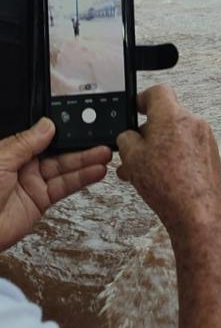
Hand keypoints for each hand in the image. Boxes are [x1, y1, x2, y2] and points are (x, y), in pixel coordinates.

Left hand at [0, 118, 110, 251]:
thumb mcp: (0, 159)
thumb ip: (26, 143)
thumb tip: (46, 125)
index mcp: (10, 151)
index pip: (42, 137)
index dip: (62, 132)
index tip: (80, 125)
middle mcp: (22, 166)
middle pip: (57, 153)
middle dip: (79, 147)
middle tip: (99, 141)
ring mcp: (32, 184)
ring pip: (64, 169)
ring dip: (86, 162)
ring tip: (104, 155)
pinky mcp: (40, 201)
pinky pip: (64, 187)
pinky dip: (82, 179)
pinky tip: (95, 172)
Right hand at [117, 86, 220, 237]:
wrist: (197, 212)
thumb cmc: (166, 184)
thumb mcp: (132, 158)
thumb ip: (127, 139)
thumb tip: (130, 137)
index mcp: (172, 116)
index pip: (158, 92)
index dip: (142, 99)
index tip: (135, 109)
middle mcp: (193, 122)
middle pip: (166, 117)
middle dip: (147, 133)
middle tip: (133, 151)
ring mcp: (205, 139)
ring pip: (175, 136)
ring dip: (158, 148)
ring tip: (142, 172)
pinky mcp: (211, 156)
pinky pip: (187, 149)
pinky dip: (173, 157)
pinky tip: (160, 178)